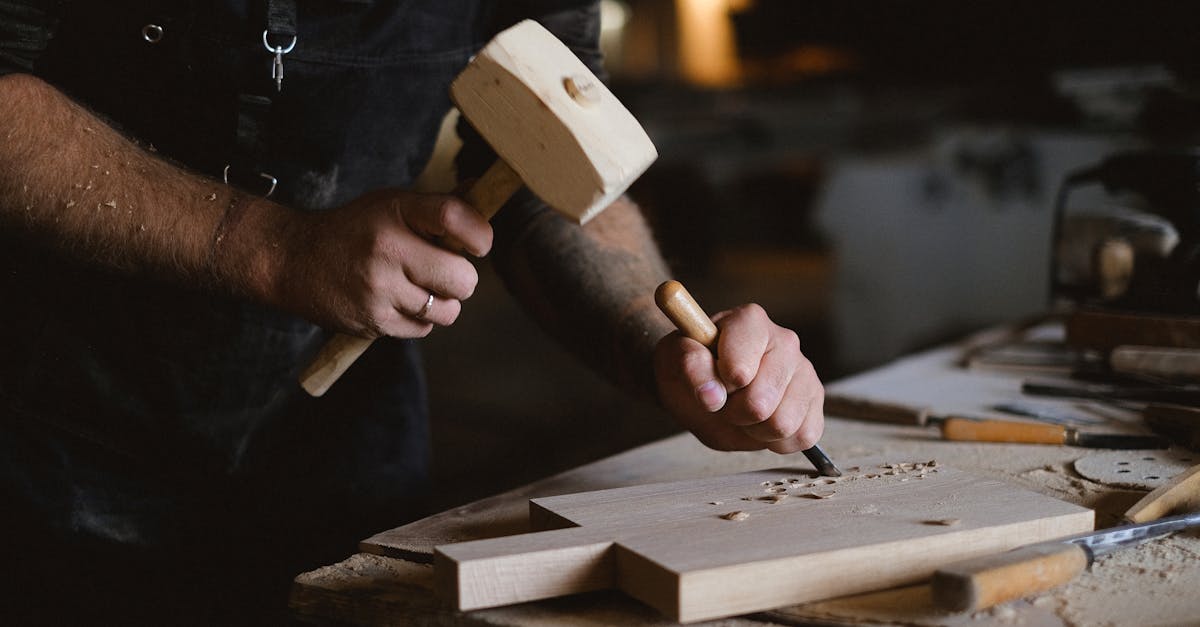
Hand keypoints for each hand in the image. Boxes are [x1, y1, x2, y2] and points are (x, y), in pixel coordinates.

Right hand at [277, 189, 492, 337]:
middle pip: (463, 280)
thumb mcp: (391, 204)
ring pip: (448, 311)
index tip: (478, 243)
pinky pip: (423, 329)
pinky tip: (397, 301)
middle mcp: (387, 249)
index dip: (480, 235)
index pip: (453, 218)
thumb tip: (481, 194)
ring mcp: (379, 289)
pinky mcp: (373, 322)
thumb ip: (437, 206)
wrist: (293, 260)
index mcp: (396, 211)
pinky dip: (418, 319)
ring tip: (416, 286)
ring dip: (440, 303)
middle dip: (461, 279)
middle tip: (442, 270)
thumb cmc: (354, 229)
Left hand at [653, 304, 823, 452]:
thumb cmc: (691, 367)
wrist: (706, 383)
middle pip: (760, 403)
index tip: (710, 380)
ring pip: (784, 423)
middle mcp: (785, 340)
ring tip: (743, 412)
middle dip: (734, 413)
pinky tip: (762, 423)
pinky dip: (777, 440)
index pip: (738, 370)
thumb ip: (690, 367)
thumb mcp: (673, 361)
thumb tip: (713, 396)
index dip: (718, 386)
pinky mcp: (815, 399)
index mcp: (749, 321)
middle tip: (725, 401)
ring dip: (755, 430)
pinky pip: (803, 435)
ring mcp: (804, 370)